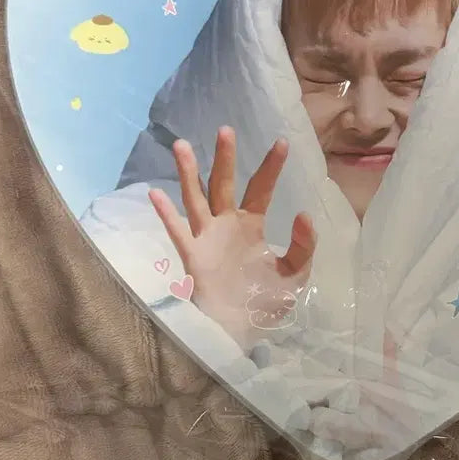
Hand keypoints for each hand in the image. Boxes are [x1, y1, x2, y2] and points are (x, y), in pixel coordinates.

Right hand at [149, 126, 315, 350]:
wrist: (240, 329)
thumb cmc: (265, 302)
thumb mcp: (295, 275)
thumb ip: (303, 245)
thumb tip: (303, 213)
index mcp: (252, 226)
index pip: (261, 189)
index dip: (271, 167)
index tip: (282, 142)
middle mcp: (227, 225)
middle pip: (224, 184)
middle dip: (225, 158)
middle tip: (226, 130)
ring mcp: (207, 237)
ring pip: (196, 198)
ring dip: (189, 173)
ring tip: (182, 145)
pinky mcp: (192, 255)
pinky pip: (177, 231)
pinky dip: (166, 213)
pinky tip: (154, 193)